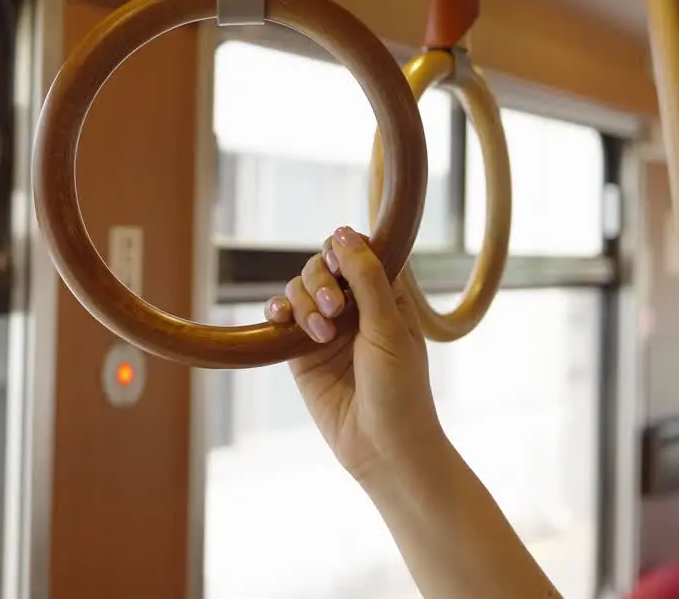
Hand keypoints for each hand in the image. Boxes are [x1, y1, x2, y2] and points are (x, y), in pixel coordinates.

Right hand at [265, 226, 442, 482]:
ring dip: (304, 301)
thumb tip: (344, 232)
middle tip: (334, 309)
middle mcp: (355, 307)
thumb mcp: (389, 328)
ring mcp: (326, 328)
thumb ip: (366, 278)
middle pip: (324, 265)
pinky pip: (281, 317)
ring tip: (320, 332)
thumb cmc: (400, 390)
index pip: (361, 251)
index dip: (346, 250)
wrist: (382, 447)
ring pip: (300, 288)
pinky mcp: (300, 351)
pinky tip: (282, 320)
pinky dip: (278, 311)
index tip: (342, 264)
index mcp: (387, 296)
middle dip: (322, 280)